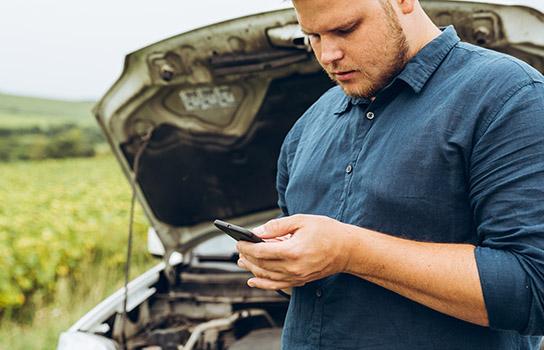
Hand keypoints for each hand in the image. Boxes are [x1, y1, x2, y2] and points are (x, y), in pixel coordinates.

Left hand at [236, 214, 352, 289]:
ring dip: (252, 269)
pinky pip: (277, 285)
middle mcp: (293, 268)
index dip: (247, 247)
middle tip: (239, 250)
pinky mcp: (300, 280)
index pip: (261, 252)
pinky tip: (253, 280)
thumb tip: (258, 231)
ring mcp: (297, 277)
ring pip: (267, 277)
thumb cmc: (327, 232)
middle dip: (247, 257)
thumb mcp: (301, 220)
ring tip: (242, 262)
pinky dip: (263, 283)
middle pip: (261, 265)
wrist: (348, 249)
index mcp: (293, 251)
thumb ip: (277, 226)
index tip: (239, 242)